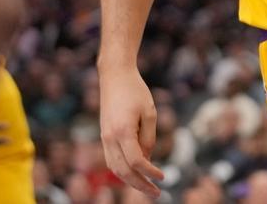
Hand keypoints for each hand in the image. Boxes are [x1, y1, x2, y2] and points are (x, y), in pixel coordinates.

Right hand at [100, 68, 165, 197]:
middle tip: (156, 193)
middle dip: (140, 185)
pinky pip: (111, 160)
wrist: (115, 75)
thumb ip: (149, 138)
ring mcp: (104, 137)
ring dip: (130, 181)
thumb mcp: (149, 112)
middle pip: (123, 171)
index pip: (136, 162)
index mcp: (123, 131)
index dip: (150, 172)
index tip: (163, 177)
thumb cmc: (135, 91)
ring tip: (146, 187)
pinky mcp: (104, 135)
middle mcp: (110, 138)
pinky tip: (134, 174)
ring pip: (114, 168)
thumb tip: (147, 159)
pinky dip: (122, 171)